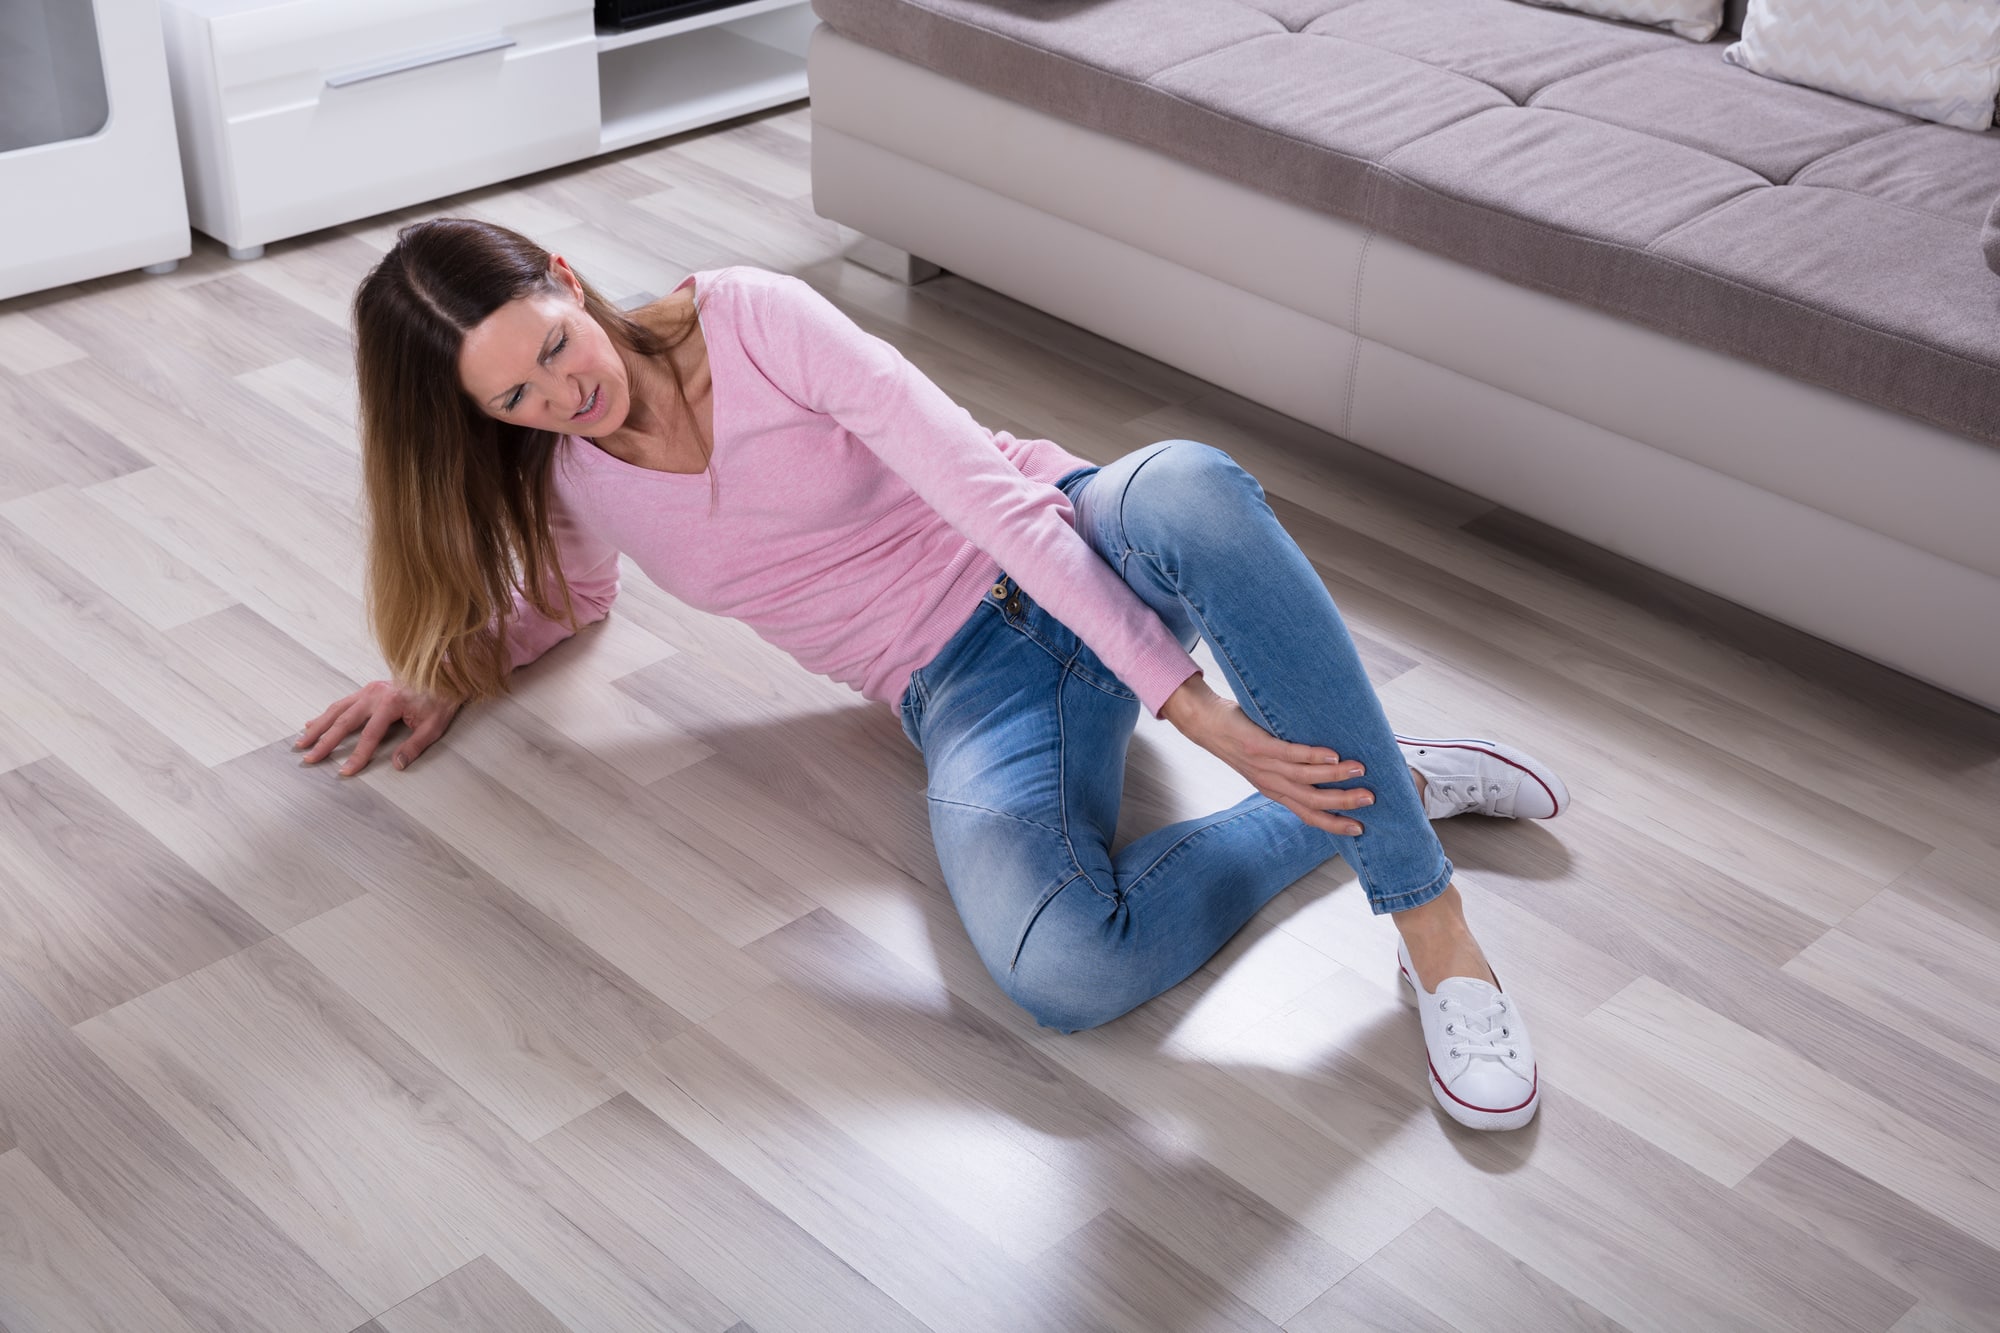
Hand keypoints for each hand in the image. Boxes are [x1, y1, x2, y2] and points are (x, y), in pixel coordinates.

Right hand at [295, 680, 460, 776]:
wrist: (442, 674)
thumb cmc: (440, 699)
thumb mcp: (435, 725)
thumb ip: (415, 745)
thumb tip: (397, 764)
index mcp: (391, 703)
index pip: (370, 736)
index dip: (357, 755)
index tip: (345, 771)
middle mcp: (375, 694)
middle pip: (345, 721)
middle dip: (325, 741)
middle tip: (309, 758)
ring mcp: (369, 690)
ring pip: (337, 709)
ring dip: (318, 726)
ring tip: (302, 742)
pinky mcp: (368, 689)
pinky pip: (342, 702)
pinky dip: (326, 714)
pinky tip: (313, 723)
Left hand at [1160, 676, 1371, 835]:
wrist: (1205, 725)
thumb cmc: (1240, 741)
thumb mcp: (1265, 765)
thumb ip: (1291, 770)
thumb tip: (1329, 766)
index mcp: (1274, 791)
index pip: (1307, 815)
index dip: (1334, 824)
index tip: (1359, 828)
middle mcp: (1271, 783)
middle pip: (1312, 801)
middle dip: (1343, 803)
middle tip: (1370, 800)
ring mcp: (1264, 766)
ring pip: (1305, 779)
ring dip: (1335, 776)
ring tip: (1360, 770)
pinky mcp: (1258, 746)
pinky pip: (1290, 753)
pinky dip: (1313, 756)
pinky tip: (1333, 754)